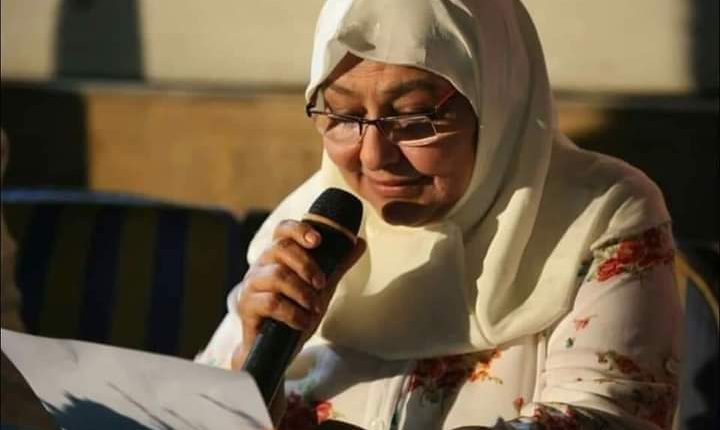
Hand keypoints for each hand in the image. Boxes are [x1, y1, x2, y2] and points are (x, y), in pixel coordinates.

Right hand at [231, 219, 364, 368]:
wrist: (276, 347)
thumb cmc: (296, 310)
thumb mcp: (320, 286)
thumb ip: (337, 265)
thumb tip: (359, 242)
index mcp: (277, 256)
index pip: (283, 231)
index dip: (299, 230)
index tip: (317, 241)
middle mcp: (261, 266)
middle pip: (280, 249)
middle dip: (307, 265)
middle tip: (321, 284)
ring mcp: (251, 285)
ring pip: (277, 275)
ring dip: (302, 292)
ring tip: (314, 307)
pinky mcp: (247, 306)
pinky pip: (271, 302)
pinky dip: (293, 312)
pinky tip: (303, 322)